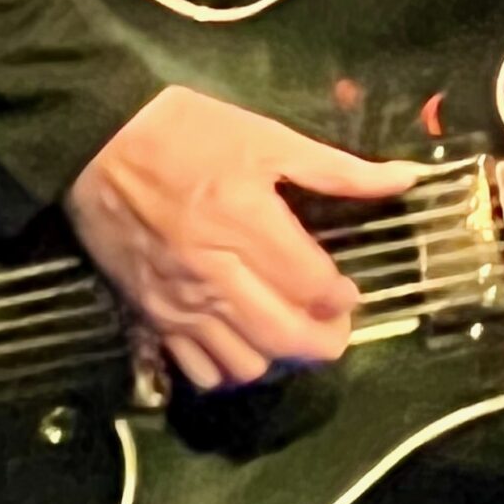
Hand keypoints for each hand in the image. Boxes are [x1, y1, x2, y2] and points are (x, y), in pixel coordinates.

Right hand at [65, 85, 420, 389]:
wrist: (97, 142)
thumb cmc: (191, 132)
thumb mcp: (269, 138)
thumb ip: (339, 168)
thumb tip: (405, 178)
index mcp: (247, 222)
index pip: (312, 285)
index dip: (342, 297)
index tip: (349, 291)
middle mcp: (214, 272)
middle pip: (283, 335)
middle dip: (323, 341)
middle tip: (335, 326)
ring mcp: (179, 301)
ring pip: (243, 363)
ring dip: (277, 357)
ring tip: (288, 332)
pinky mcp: (149, 316)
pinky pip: (196, 370)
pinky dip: (227, 368)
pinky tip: (241, 343)